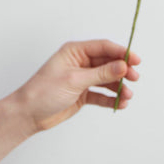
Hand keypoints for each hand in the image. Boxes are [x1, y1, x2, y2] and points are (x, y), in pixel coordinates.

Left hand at [15, 40, 140, 131]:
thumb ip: (101, 73)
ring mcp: (82, 78)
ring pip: (106, 79)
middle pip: (108, 63)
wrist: (27, 115)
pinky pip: (101, 94)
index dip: (121, 53)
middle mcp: (80, 62)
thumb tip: (123, 66)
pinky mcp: (82, 93)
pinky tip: (120, 103)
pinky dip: (111, 98)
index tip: (135, 60)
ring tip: (127, 96)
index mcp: (75, 51)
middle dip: (122, 71)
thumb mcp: (75, 80)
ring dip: (118, 87)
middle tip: (135, 78)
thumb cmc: (44, 92)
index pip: (104, 47)